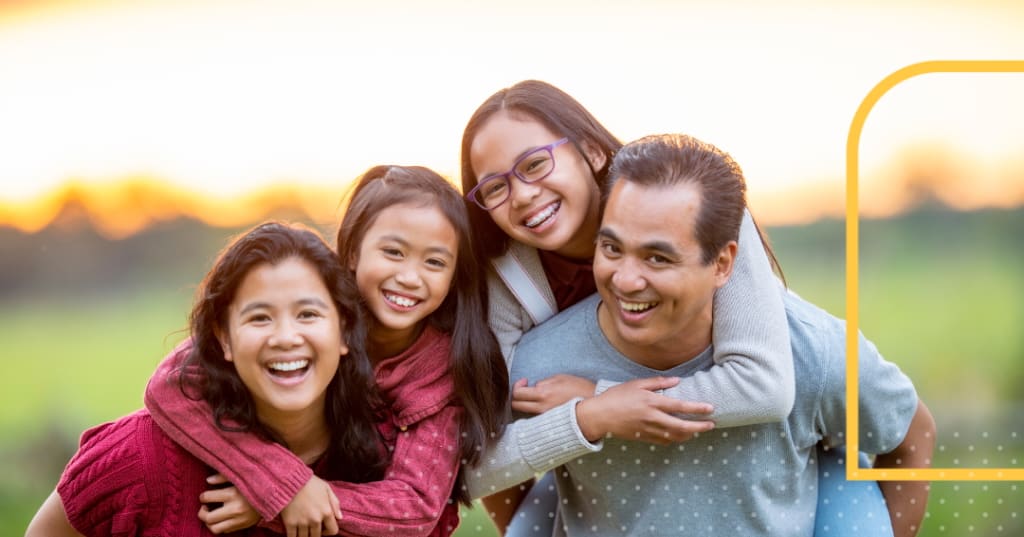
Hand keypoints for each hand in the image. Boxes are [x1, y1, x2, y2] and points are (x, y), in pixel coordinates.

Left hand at [198, 473, 259, 533]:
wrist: (275, 495)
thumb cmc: (255, 483)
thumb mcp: (241, 476)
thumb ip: (223, 477)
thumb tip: (208, 480)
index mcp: (232, 494)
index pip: (206, 497)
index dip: (203, 496)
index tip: (206, 495)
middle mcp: (234, 509)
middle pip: (208, 517)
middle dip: (202, 512)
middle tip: (205, 507)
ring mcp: (239, 520)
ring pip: (214, 528)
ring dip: (209, 522)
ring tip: (212, 514)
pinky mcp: (243, 525)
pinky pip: (225, 531)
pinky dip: (220, 525)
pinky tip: (223, 517)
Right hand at [279, 475, 342, 536]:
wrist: (289, 479)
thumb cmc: (309, 482)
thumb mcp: (326, 488)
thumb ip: (335, 503)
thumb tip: (340, 518)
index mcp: (327, 511)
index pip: (333, 531)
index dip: (329, 531)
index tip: (323, 528)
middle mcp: (316, 519)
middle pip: (317, 536)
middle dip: (315, 533)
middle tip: (310, 527)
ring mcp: (302, 523)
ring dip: (304, 535)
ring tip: (302, 529)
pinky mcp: (290, 523)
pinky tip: (293, 533)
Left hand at [511, 374, 596, 414]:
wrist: (594, 407)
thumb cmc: (580, 389)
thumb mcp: (560, 378)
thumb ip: (543, 382)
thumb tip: (534, 387)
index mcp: (543, 394)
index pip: (517, 394)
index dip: (517, 385)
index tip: (525, 381)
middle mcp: (541, 408)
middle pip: (516, 405)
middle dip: (516, 396)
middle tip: (525, 389)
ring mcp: (545, 417)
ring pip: (525, 411)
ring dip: (526, 403)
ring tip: (537, 396)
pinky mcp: (550, 422)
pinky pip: (535, 416)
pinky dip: (535, 409)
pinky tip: (544, 404)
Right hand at [575, 376, 714, 444]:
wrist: (599, 416)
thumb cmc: (616, 396)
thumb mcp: (636, 384)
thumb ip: (658, 383)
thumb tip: (677, 381)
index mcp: (651, 402)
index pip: (680, 407)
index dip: (697, 409)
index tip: (710, 409)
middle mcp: (652, 418)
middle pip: (681, 426)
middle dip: (698, 427)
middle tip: (711, 425)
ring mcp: (648, 430)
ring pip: (674, 437)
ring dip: (689, 435)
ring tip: (698, 431)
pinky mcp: (643, 438)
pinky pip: (664, 441)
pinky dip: (675, 439)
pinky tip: (681, 436)